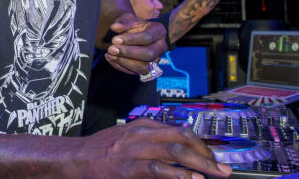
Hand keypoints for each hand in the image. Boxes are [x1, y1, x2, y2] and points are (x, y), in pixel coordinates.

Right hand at [76, 118, 231, 177]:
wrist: (76, 158)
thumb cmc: (102, 150)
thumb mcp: (128, 137)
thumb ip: (151, 140)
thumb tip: (178, 150)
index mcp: (144, 125)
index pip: (181, 129)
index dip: (201, 144)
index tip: (213, 157)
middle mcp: (143, 133)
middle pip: (183, 136)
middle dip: (206, 152)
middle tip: (222, 167)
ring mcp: (136, 149)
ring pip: (176, 150)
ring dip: (200, 163)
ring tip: (214, 173)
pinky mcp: (130, 168)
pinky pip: (160, 169)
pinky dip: (179, 174)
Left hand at [104, 13, 166, 74]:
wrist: (139, 33)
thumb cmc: (135, 25)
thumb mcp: (130, 18)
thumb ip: (123, 22)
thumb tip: (114, 27)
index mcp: (159, 31)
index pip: (147, 37)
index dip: (130, 40)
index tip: (114, 39)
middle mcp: (161, 47)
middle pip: (148, 54)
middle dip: (128, 53)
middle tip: (111, 49)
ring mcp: (156, 59)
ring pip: (144, 67)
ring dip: (125, 63)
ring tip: (110, 55)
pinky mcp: (148, 68)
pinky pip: (136, 73)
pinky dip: (121, 67)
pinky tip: (110, 59)